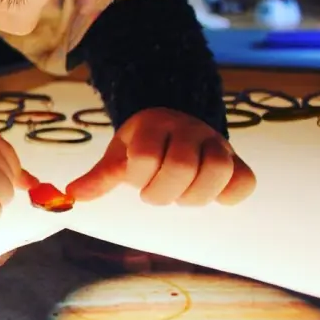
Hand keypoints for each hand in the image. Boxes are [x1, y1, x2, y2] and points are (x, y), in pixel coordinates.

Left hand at [67, 108, 255, 205]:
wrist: (175, 123)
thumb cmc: (143, 145)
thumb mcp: (119, 156)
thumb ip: (101, 176)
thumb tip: (73, 195)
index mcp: (153, 125)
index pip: (145, 157)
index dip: (139, 177)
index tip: (136, 179)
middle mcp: (188, 129)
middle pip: (181, 166)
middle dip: (163, 191)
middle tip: (155, 193)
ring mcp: (216, 142)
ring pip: (217, 170)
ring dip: (195, 195)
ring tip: (181, 195)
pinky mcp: (237, 159)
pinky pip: (245, 180)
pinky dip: (229, 195)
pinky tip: (211, 196)